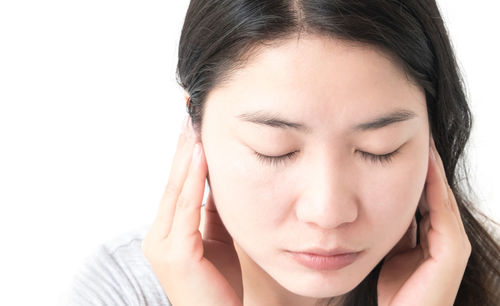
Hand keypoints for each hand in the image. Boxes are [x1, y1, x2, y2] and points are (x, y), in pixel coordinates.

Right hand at [141, 116, 242, 305]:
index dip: (185, 154)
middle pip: (173, 182)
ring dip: (187, 154)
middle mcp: (158, 236)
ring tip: (194, 124)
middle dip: (183, 146)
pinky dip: (193, 178)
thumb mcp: (217, 239)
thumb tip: (220, 176)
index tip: (192, 125)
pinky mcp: (176, 253)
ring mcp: (163, 245)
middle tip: (189, 113)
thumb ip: (212, 211)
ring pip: (177, 190)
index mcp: (167, 233)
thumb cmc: (219, 286)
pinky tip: (201, 153)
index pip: (177, 186)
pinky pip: (187, 207)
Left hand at [377, 136, 470, 305]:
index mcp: (430, 238)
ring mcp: (451, 245)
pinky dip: (434, 187)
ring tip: (423, 142)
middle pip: (434, 192)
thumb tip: (371, 199)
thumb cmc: (389, 291)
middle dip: (425, 165)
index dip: (413, 172)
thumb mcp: (387, 249)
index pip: (422, 196)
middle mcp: (444, 238)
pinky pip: (441, 211)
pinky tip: (425, 164)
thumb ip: (390, 227)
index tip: (404, 146)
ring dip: (432, 169)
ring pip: (440, 197)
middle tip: (416, 133)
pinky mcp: (452, 252)